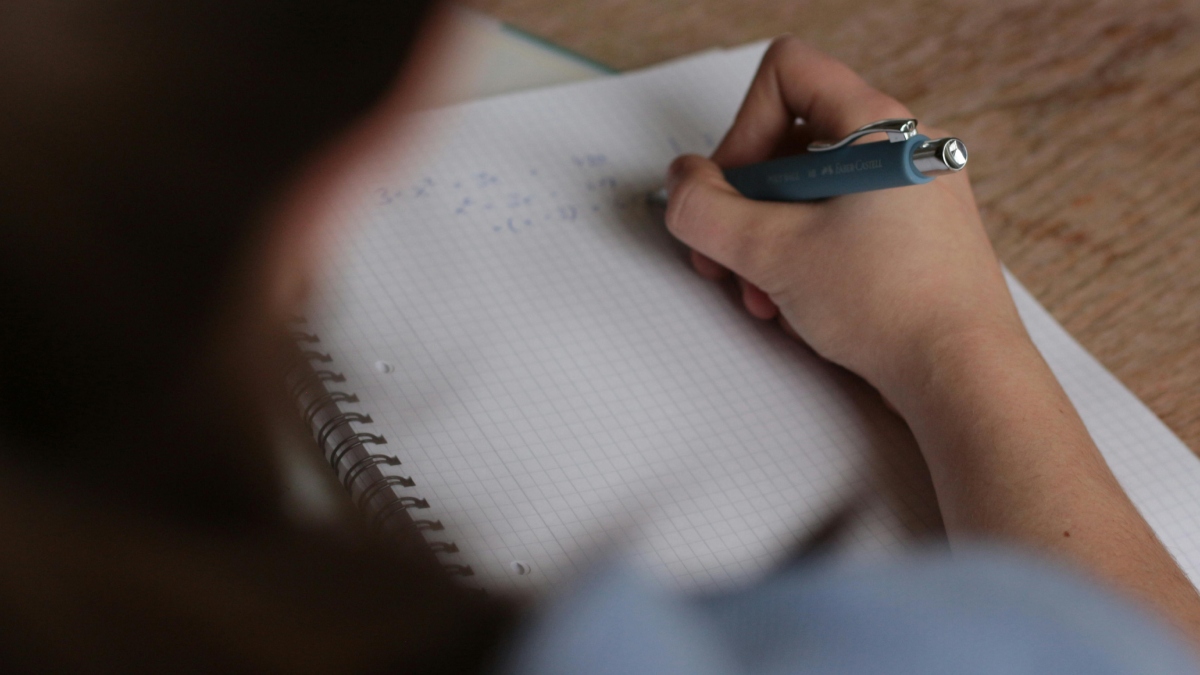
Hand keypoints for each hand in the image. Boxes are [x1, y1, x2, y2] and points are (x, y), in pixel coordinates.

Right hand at [664, 37, 1027, 403]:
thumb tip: (681, 184)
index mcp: (878, 128)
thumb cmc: (894, 308)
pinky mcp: (912, 234)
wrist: (963, 377)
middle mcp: (900, 148)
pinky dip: (804, 256)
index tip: (735, 189)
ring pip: (810, 190)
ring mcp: (910, 192)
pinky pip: (838, 222)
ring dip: (768, 241)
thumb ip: (705, 211)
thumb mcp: (772, 253)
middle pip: (790, 140)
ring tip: (764, 294)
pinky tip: (796, 306)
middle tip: (727, 253)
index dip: (742, 127)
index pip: (787, 74)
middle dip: (745, 203)